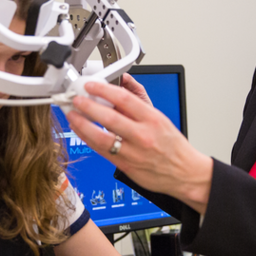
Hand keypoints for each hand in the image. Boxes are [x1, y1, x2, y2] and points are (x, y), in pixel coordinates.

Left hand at [67, 77, 212, 212]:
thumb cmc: (172, 145)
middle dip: (88, 107)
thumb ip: (139, 99)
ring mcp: (133, 152)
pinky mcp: (125, 165)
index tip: (91, 85)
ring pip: (101, 138)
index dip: (104, 90)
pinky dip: (88, 139)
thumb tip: (123, 82)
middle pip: (110, 118)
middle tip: (76, 99)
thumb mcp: (160, 117)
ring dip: (82, 125)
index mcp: (153, 119)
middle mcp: (143, 135)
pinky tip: (80, 131)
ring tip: (72, 115)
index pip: (125, 99)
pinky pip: (101, 151)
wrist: (183, 173)